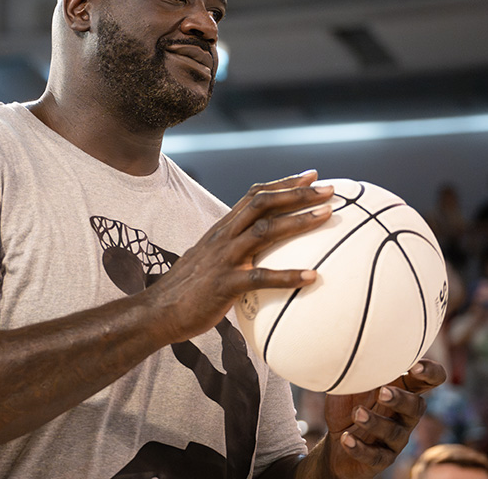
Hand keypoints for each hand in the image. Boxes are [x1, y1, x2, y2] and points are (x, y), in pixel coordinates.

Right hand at [148, 170, 333, 341]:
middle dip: (297, 194)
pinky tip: (313, 277)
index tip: (310, 176)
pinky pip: (261, 277)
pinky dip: (288, 276)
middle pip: (263, 204)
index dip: (283, 184)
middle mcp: (223, 237)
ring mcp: (224, 259)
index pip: (254, 196)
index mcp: (221, 229)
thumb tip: (257, 252)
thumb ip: (231, 250)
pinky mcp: (225, 285)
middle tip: (329, 189)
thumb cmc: (188, 290)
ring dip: (299, 221)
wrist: (158, 312)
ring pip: (265, 231)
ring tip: (328, 215)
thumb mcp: (209, 259)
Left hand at [319, 360, 446, 478]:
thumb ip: (359, 368)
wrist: (335, 442)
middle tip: (382, 391)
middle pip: (417, 407)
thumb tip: (354, 349)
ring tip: (357, 414)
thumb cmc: (350, 404)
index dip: (431, 373)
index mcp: (402, 390)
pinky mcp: (381, 459)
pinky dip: (360, 448)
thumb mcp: (352, 383)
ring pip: (394, 432)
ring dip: (375, 422)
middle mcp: (404, 415)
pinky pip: (376, 457)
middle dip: (401, 399)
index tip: (415, 367)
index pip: (430, 380)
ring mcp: (394, 439)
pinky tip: (346, 438)